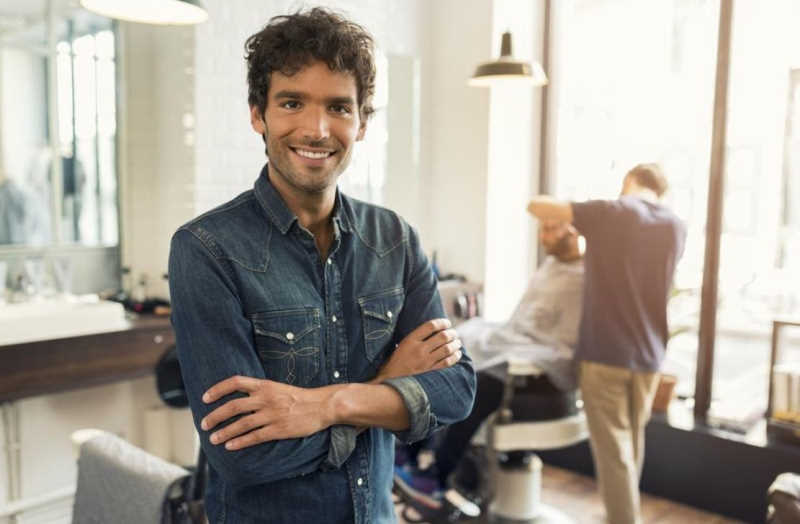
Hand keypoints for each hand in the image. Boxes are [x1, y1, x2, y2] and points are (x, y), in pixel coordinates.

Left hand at [200, 376, 332, 450]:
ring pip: (241, 424)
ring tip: (213, 439)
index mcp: (265, 385)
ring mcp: (272, 414)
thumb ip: (260, 391)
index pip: (235, 382)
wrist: (322, 405)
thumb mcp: (278, 388)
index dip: (218, 389)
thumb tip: (240, 398)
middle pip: (233, 406)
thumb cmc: (300, 397)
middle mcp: (266, 398)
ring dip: (225, 432)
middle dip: (215, 416)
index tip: (205, 398)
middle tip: (204, 424)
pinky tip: (230, 446)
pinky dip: (240, 442)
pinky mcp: (279, 429)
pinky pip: (255, 437)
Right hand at [373, 318, 461, 382]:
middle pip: (442, 336)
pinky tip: (457, 354)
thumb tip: (434, 330)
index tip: (447, 323)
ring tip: (457, 342)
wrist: (389, 380)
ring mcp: (425, 361)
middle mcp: (419, 349)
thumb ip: (416, 337)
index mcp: (410, 340)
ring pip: (447, 349)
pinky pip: (447, 362)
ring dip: (455, 344)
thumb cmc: (395, 361)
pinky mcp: (429, 371)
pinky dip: (455, 357)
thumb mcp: (402, 344)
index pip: (430, 326)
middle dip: (452, 333)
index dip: (442, 322)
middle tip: (454, 333)